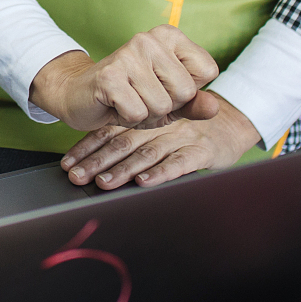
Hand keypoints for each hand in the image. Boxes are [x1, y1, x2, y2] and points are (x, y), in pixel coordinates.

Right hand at [30, 26, 222, 131]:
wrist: (78, 95)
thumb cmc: (129, 96)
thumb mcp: (168, 100)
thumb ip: (194, 103)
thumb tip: (215, 108)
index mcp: (169, 36)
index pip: (207, 70)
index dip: (189, 91)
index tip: (165, 87)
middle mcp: (149, 39)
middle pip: (186, 91)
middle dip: (166, 106)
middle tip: (142, 96)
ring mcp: (128, 55)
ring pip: (162, 105)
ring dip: (145, 114)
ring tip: (128, 101)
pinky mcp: (110, 76)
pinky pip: (138, 113)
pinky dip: (127, 119)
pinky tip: (114, 106)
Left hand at [59, 98, 260, 190]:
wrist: (232, 121)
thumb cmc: (189, 128)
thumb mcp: (158, 127)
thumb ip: (132, 138)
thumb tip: (95, 162)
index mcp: (145, 120)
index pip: (110, 131)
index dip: (87, 147)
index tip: (68, 163)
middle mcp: (159, 126)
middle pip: (123, 143)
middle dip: (97, 161)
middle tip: (77, 176)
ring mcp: (180, 137)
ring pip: (147, 153)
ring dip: (123, 169)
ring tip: (104, 182)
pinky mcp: (202, 150)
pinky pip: (180, 162)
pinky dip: (161, 172)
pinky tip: (145, 181)